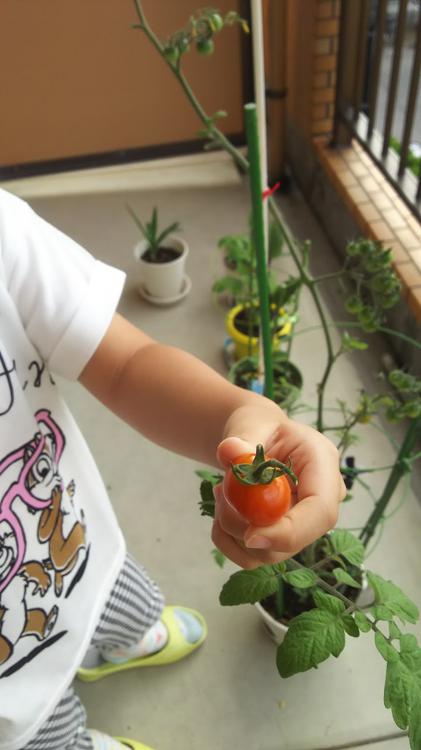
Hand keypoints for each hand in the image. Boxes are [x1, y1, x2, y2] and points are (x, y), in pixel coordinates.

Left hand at [211, 420, 345, 568]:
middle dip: (246, 526)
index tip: (250, 536)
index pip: (320, 512)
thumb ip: (242, 438)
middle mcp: (321, 500)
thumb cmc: (260, 429)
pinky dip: (227, 539)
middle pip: (294, 539)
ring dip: (233, 529)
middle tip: (221, 491)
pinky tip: (222, 508)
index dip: (289, 531)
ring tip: (222, 491)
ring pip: (269, 554)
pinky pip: (252, 558)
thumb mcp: (251, 424)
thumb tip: (229, 452)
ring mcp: (304, 524)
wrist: (257, 439)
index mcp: (323, 465)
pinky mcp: (283, 539)